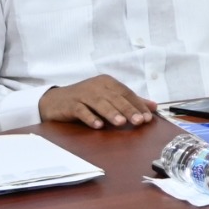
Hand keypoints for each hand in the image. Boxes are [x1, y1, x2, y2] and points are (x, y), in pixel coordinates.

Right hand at [39, 76, 155, 129]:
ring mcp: (82, 94)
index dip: (137, 104)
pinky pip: (81, 110)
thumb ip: (130, 101)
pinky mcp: (70, 104)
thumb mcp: (108, 97)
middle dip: (128, 109)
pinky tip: (98, 125)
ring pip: (99, 103)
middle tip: (138, 121)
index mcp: (108, 82)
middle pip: (115, 98)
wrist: (55, 101)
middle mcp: (96, 86)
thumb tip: (153, 106)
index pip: (126, 93)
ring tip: (121, 123)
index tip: (147, 117)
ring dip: (111, 113)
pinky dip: (90, 117)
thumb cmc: (86, 100)